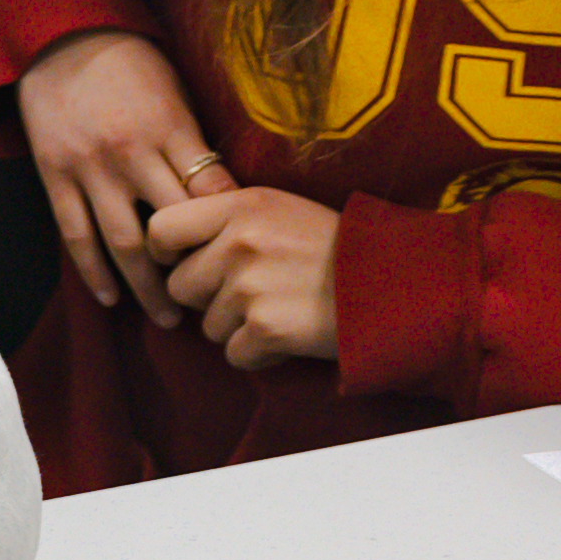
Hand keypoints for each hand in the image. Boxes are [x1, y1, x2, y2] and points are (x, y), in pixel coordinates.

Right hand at [18, 27, 227, 322]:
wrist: (59, 37)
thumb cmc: (129, 62)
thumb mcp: (175, 91)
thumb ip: (194, 141)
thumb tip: (225, 194)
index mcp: (170, 127)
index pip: (210, 191)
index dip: (228, 230)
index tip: (243, 258)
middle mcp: (131, 152)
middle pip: (174, 226)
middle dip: (196, 270)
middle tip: (216, 303)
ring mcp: (90, 167)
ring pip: (124, 242)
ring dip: (147, 287)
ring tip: (167, 318)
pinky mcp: (55, 175)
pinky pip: (75, 234)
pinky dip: (93, 271)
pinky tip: (109, 297)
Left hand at [143, 186, 342, 365]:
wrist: (400, 284)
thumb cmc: (338, 247)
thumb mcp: (281, 209)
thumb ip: (228, 219)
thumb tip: (172, 244)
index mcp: (240, 205)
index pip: (160, 228)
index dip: (165, 254)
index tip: (185, 263)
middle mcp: (240, 241)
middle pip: (180, 286)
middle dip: (209, 299)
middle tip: (255, 293)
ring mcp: (251, 286)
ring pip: (208, 326)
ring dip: (239, 327)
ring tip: (284, 308)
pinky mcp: (266, 328)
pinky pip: (234, 354)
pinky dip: (260, 353)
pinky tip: (292, 333)